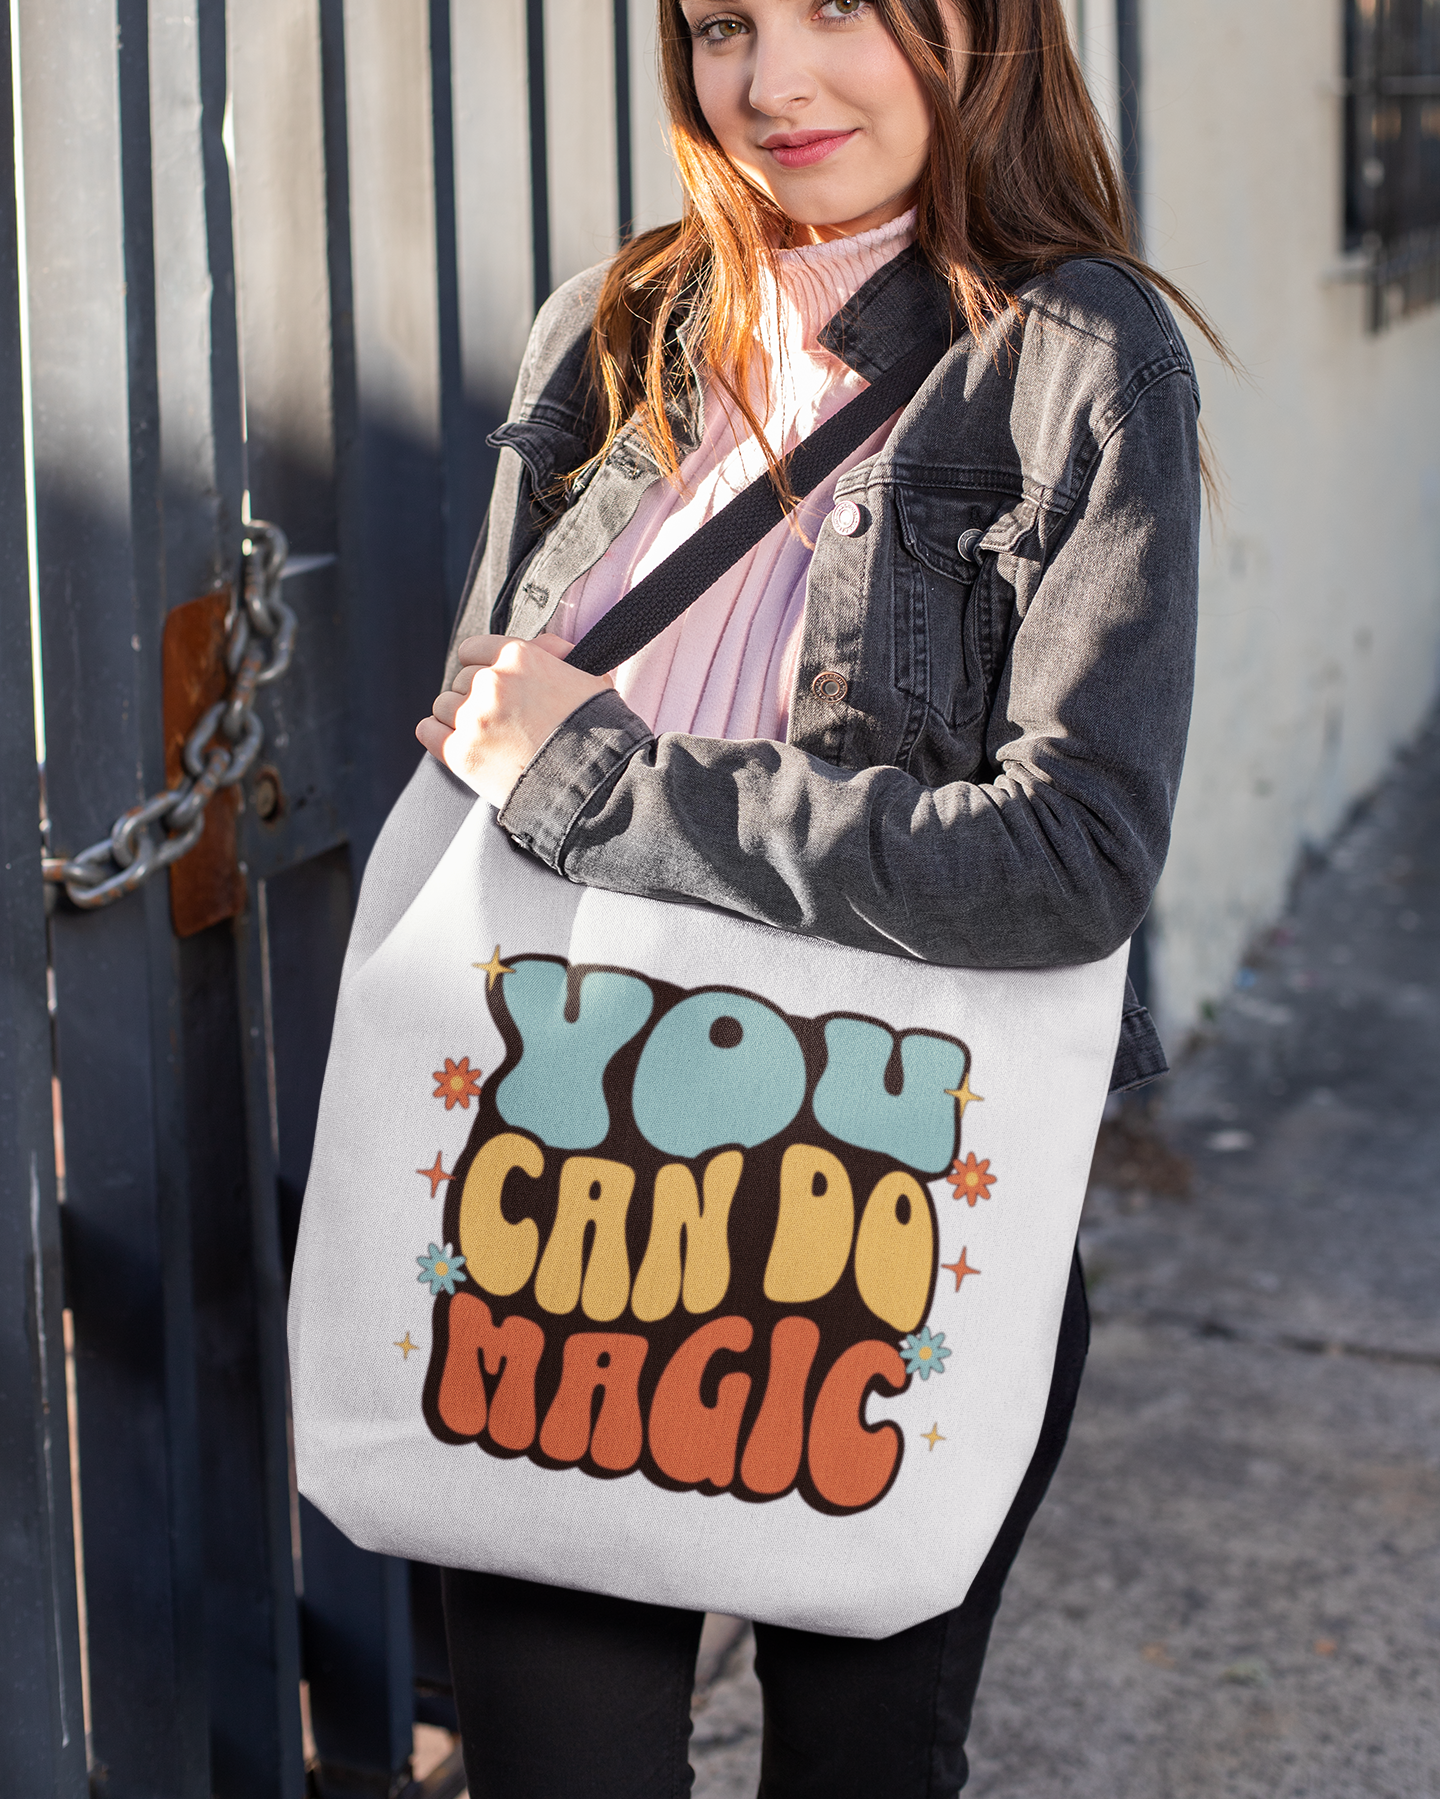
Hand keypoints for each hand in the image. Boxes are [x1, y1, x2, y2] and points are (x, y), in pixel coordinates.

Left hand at [416, 633, 613, 807]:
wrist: (593, 784)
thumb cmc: (599, 732)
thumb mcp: (589, 679)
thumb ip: (558, 653)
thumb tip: (541, 644)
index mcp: (518, 656)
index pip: (472, 649)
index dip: (482, 667)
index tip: (493, 685)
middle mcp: (490, 682)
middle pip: (459, 680)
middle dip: (476, 697)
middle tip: (500, 719)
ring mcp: (473, 719)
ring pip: (443, 705)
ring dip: (459, 718)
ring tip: (487, 736)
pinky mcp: (460, 754)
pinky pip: (428, 731)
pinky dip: (438, 735)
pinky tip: (459, 742)